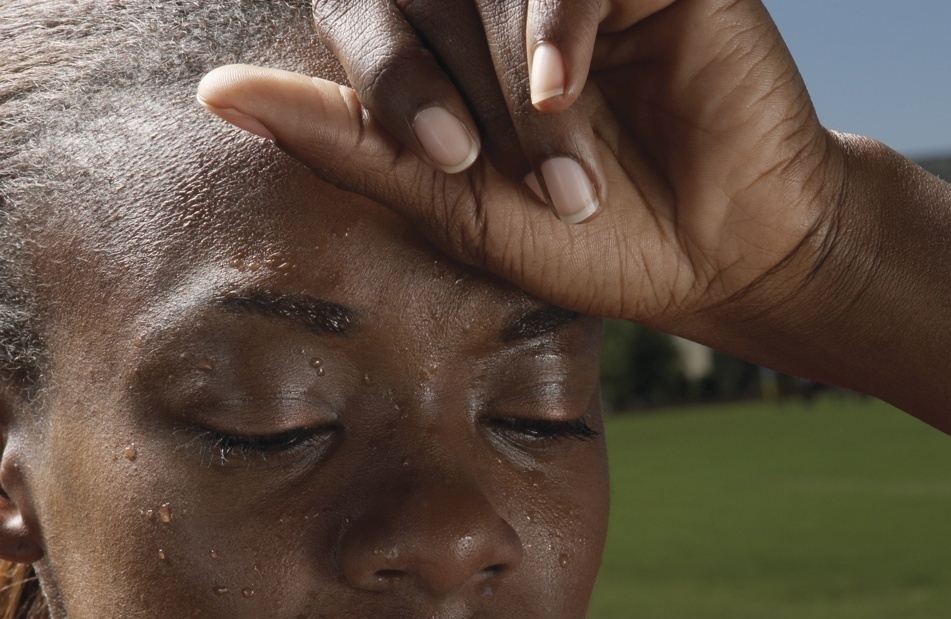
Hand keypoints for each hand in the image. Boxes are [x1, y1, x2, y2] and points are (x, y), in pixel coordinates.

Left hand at [197, 0, 861, 353]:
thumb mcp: (457, 206)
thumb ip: (348, 142)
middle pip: (431, 0)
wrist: (728, 253)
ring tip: (568, 179)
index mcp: (449, 43)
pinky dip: (552, 33)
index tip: (447, 160)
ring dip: (516, 92)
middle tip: (506, 177)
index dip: (393, 81)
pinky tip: (565, 94)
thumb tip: (215, 91)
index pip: (374, 19)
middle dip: (461, 98)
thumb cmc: (598, 243)